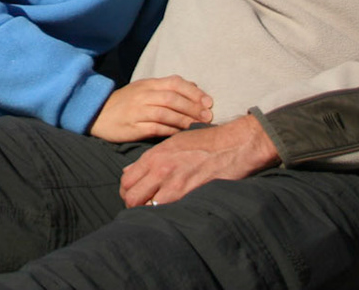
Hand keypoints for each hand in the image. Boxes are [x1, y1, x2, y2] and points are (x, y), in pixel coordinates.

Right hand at [87, 76, 213, 143]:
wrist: (98, 114)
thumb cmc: (126, 103)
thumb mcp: (144, 89)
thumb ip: (167, 89)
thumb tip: (195, 88)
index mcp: (148, 84)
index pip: (174, 82)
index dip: (194, 92)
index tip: (209, 102)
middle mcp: (143, 95)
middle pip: (172, 98)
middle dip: (193, 107)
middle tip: (208, 116)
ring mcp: (137, 111)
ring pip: (166, 113)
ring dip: (185, 120)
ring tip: (199, 126)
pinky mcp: (133, 127)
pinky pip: (156, 128)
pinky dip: (171, 131)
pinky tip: (181, 134)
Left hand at [117, 114, 279, 206]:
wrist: (233, 145)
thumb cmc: (204, 143)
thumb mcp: (172, 143)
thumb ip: (150, 159)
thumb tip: (129, 172)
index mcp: (154, 156)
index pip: (126, 180)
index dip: (126, 191)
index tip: (132, 195)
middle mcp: (160, 170)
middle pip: (131, 197)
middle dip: (132, 204)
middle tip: (140, 207)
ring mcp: (174, 184)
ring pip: (146, 207)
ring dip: (148, 212)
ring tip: (154, 212)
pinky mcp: (189, 194)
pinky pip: (167, 211)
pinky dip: (165, 215)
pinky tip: (170, 213)